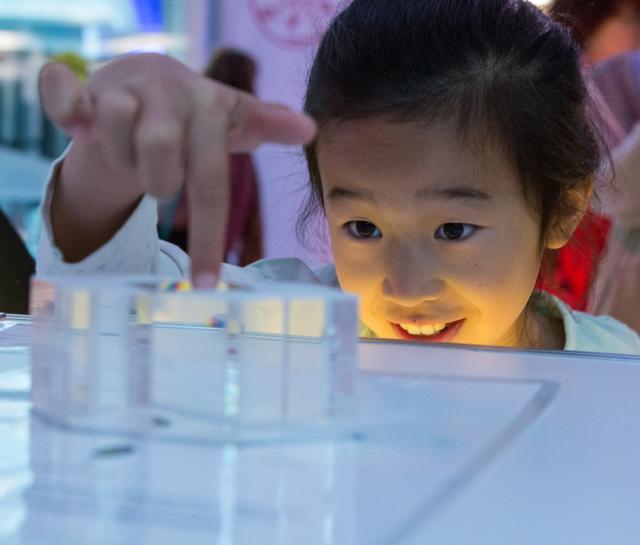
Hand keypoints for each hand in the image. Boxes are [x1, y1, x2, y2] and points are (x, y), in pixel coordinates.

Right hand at [39, 53, 315, 285]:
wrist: (144, 76)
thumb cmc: (193, 116)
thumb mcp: (230, 122)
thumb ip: (265, 126)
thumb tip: (310, 128)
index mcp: (211, 109)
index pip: (212, 185)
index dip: (208, 238)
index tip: (205, 287)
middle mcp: (171, 93)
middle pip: (162, 163)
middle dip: (158, 183)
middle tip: (161, 178)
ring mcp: (126, 86)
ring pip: (115, 131)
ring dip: (120, 157)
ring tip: (130, 150)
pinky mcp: (86, 86)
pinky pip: (65, 101)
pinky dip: (67, 114)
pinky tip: (81, 126)